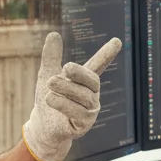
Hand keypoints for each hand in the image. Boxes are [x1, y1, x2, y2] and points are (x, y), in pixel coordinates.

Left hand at [21, 34, 120, 160]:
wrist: (42, 126)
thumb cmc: (49, 99)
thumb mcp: (47, 75)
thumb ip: (51, 57)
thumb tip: (54, 34)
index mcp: (84, 81)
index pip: (99, 65)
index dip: (107, 53)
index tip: (117, 41)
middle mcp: (92, 94)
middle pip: (92, 80)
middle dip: (80, 73)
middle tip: (65, 67)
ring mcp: (90, 110)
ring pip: (84, 96)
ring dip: (66, 88)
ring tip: (50, 83)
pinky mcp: (84, 124)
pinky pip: (77, 112)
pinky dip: (62, 103)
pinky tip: (50, 98)